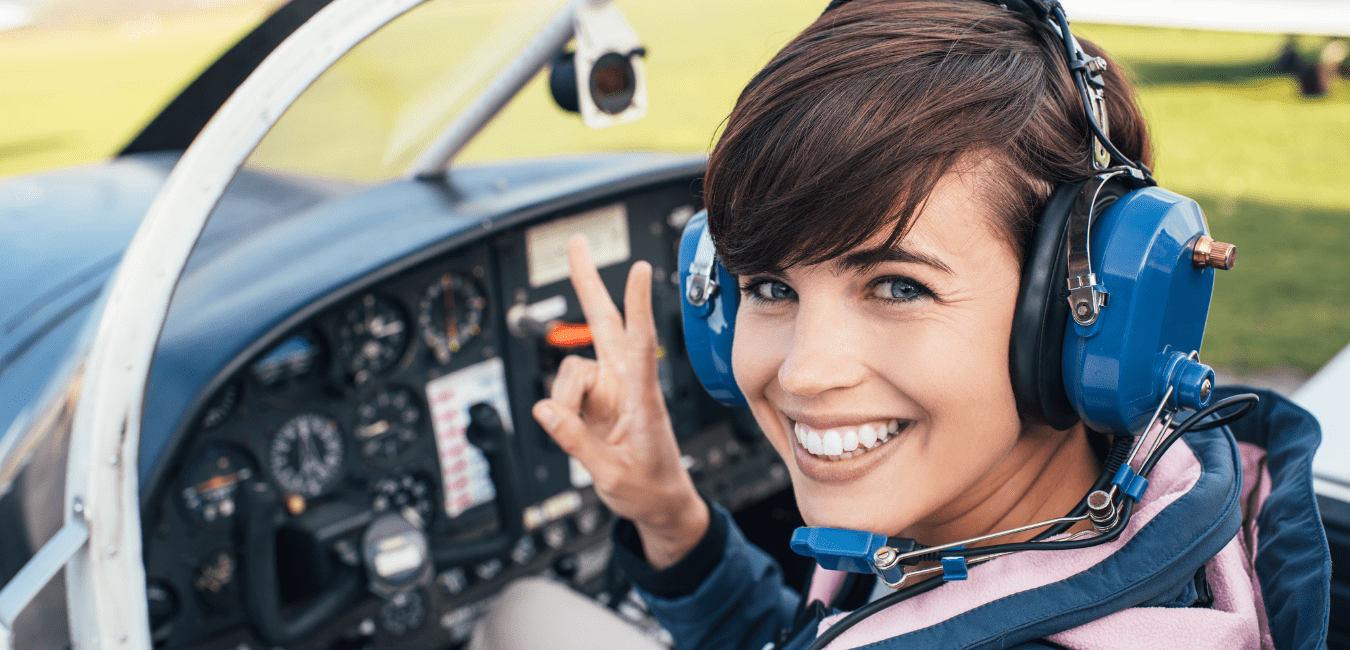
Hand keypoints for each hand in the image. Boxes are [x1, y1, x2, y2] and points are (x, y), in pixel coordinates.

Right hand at [532, 236, 707, 569]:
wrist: (661, 504)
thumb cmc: (650, 489)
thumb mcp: (611, 476)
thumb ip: (576, 442)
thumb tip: (545, 411)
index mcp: (643, 399)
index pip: (640, 344)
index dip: (637, 305)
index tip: (638, 268)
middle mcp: (626, 384)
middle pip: (605, 323)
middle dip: (588, 283)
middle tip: (576, 242)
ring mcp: (609, 390)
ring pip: (571, 368)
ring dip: (564, 398)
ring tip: (577, 434)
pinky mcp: (595, 401)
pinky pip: (563, 390)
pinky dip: (560, 409)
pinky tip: (570, 428)